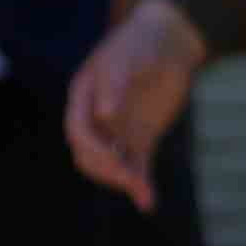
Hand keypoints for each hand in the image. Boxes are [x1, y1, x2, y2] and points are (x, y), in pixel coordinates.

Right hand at [61, 0, 205, 207]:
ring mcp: (118, 129)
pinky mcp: (140, 139)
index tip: (114, 155)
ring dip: (122, 180)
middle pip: (88, 153)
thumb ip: (114, 84)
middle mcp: (95, 116)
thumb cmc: (140, 44)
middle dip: (106, 168)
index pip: (77, 130)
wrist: (167, 43)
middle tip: (131, 177)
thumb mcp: (126, 58)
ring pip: (109, 165)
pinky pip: (137, 166)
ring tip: (143, 193)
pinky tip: (148, 201)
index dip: (92, 146)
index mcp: (83, 96)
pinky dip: (142, 183)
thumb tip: (104, 115)